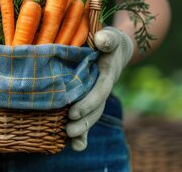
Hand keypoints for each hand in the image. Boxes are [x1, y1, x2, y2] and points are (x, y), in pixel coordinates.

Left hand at [66, 27, 133, 150]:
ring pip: (91, 117)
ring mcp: (97, 96)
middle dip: (83, 122)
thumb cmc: (107, 40)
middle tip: (68, 130)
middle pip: (95, 110)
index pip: (98, 92)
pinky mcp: (90, 100)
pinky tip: (75, 146)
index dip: (88, 103)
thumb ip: (108, 38)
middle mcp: (102, 89)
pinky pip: (87, 118)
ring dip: (82, 130)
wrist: (113, 47)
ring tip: (69, 139)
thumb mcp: (110, 36)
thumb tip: (102, 40)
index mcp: (106, 75)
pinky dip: (83, 134)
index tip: (73, 112)